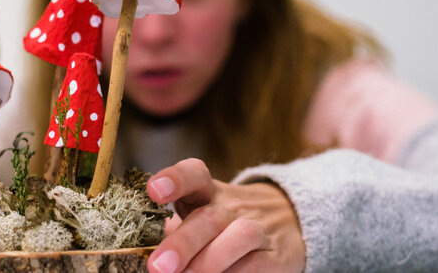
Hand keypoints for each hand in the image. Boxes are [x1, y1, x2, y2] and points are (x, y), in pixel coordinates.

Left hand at [146, 158, 305, 272]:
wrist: (289, 219)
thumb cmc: (226, 223)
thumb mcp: (201, 214)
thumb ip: (177, 233)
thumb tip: (148, 254)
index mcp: (207, 192)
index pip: (193, 175)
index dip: (174, 179)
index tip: (153, 190)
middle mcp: (232, 207)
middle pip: (209, 218)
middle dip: (183, 243)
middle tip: (159, 266)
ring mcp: (257, 229)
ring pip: (238, 238)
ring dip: (208, 261)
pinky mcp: (276, 255)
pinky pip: (256, 265)